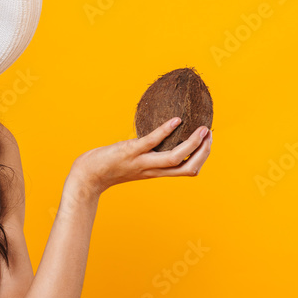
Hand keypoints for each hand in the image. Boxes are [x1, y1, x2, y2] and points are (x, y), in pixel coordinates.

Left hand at [73, 117, 212, 195]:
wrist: (86, 177)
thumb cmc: (107, 168)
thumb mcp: (133, 163)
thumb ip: (146, 154)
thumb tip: (156, 135)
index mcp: (155, 172)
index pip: (188, 170)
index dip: (202, 158)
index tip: (208, 143)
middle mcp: (152, 170)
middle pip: (189, 167)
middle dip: (204, 152)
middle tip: (210, 134)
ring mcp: (142, 161)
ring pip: (176, 157)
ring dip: (193, 144)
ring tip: (203, 129)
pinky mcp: (130, 151)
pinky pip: (152, 141)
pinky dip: (166, 131)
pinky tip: (176, 120)